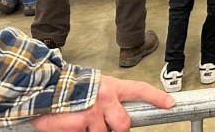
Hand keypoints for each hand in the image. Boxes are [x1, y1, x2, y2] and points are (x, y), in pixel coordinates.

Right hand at [29, 75, 174, 131]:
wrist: (43, 89)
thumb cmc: (68, 90)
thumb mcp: (94, 88)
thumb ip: (109, 99)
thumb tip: (119, 115)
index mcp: (112, 86)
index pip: (140, 90)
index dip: (157, 97)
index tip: (170, 103)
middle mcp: (106, 97)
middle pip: (124, 125)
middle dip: (117, 130)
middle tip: (104, 125)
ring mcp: (94, 112)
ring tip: (82, 120)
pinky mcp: (82, 123)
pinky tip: (72, 125)